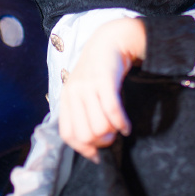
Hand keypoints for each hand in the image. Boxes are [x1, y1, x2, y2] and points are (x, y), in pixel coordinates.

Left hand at [58, 18, 145, 162]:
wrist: (109, 41)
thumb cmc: (98, 71)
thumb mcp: (83, 91)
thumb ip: (83, 114)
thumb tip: (92, 148)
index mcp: (67, 98)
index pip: (68, 134)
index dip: (83, 148)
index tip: (96, 154)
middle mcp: (74, 93)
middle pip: (85, 135)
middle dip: (101, 142)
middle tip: (111, 137)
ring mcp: (88, 86)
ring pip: (99, 126)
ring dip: (112, 133)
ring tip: (119, 129)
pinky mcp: (104, 80)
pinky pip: (112, 110)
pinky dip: (121, 123)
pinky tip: (127, 126)